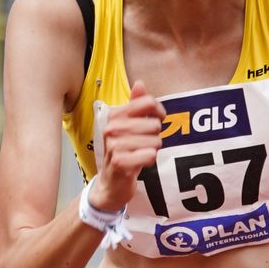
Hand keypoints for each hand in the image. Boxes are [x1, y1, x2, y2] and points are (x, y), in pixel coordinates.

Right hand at [91, 80, 165, 214]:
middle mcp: (111, 128)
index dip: (158, 112)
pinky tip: (140, 162)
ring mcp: (114, 145)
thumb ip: (136, 105)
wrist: (110, 183)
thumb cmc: (122, 152)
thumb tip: (140, 84)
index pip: (147, 103)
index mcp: (114, 115)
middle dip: (156, 135)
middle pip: (154, 124)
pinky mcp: (120, 162)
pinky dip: (150, 160)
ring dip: (153, 149)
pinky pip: (149, 155)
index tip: (157, 119)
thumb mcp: (128, 127)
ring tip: (141, 153)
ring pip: (154, 142)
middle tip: (145, 143)